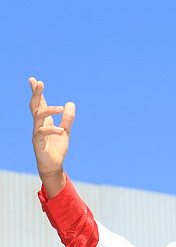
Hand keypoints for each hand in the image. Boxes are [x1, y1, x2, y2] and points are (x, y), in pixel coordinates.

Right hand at [29, 77, 74, 195]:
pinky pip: (41, 133)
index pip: (39, 104)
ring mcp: (37, 133)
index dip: (37, 93)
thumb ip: (67, 119)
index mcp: (44, 121)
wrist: (53, 166)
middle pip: (35, 106)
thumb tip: (70, 103)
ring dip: (48, 110)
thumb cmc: (57, 149)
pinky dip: (51, 130)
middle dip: (36, 94)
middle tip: (39, 83)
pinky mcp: (37, 143)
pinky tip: (61, 131)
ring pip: (38, 117)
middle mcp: (38, 125)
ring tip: (60, 108)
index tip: (34, 80)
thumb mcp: (65, 132)